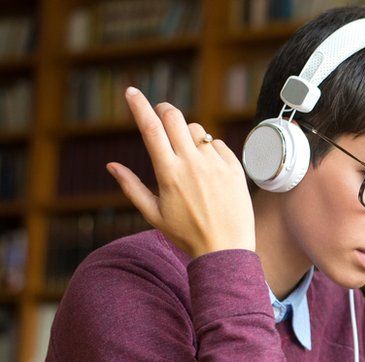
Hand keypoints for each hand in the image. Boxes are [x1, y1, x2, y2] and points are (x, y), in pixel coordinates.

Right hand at [105, 87, 254, 257]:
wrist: (226, 249)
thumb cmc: (187, 234)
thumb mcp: (153, 214)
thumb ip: (131, 187)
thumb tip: (111, 165)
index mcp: (168, 173)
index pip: (151, 129)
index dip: (139, 106)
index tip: (131, 91)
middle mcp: (192, 163)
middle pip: (174, 118)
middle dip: (164, 110)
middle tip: (161, 114)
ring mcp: (216, 164)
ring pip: (197, 130)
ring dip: (187, 134)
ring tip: (188, 157)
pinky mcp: (235, 167)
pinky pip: (218, 144)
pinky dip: (210, 149)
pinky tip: (209, 169)